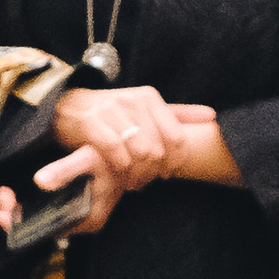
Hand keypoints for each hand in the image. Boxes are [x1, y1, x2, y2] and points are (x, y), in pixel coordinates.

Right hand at [0, 93, 225, 240]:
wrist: (66, 107)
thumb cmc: (111, 114)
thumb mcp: (144, 110)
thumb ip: (178, 114)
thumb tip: (212, 115)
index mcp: (149, 98)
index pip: (176, 136)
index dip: (175, 161)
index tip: (167, 173)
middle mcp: (132, 101)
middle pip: (158, 149)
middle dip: (153, 171)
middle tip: (146, 180)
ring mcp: (111, 111)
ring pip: (139, 152)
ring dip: (136, 174)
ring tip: (132, 181)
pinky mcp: (91, 123)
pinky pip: (116, 152)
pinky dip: (119, 168)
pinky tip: (118, 174)